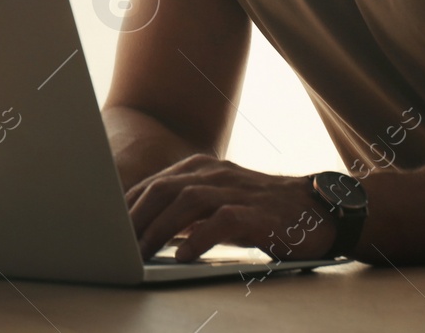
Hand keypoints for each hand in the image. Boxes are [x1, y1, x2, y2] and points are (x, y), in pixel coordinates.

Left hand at [124, 153, 335, 262]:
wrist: (319, 209)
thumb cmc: (263, 212)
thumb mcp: (219, 203)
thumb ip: (186, 211)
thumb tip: (144, 232)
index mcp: (203, 168)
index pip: (153, 184)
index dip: (126, 207)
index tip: (105, 231)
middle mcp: (216, 173)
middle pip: (163, 190)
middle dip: (135, 219)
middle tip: (116, 248)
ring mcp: (237, 190)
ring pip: (186, 202)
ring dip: (158, 229)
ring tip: (139, 254)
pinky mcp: (256, 212)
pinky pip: (221, 222)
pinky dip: (197, 238)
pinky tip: (181, 257)